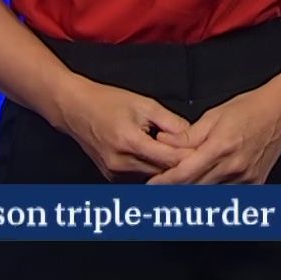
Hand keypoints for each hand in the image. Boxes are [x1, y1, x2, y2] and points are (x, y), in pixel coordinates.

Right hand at [52, 77, 194, 180]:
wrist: (75, 109)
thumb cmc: (109, 102)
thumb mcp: (144, 104)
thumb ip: (170, 122)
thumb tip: (192, 136)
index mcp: (130, 143)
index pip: (169, 160)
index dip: (189, 157)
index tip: (205, 153)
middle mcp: (121, 163)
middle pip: (162, 173)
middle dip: (181, 166)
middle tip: (200, 158)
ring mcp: (114, 173)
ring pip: (151, 178)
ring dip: (166, 171)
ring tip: (183, 160)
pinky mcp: (111, 177)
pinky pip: (139, 178)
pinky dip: (152, 171)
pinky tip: (160, 161)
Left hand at [147, 71, 280, 184]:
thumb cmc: (250, 108)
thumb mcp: (214, 115)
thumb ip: (188, 135)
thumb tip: (163, 143)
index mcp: (221, 147)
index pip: (184, 174)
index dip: (164, 183)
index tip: (150, 186)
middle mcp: (234, 168)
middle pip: (194, 189)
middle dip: (173, 191)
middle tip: (157, 190)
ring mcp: (246, 179)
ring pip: (209, 196)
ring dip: (191, 195)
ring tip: (177, 190)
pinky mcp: (255, 185)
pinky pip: (227, 196)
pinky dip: (212, 195)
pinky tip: (203, 190)